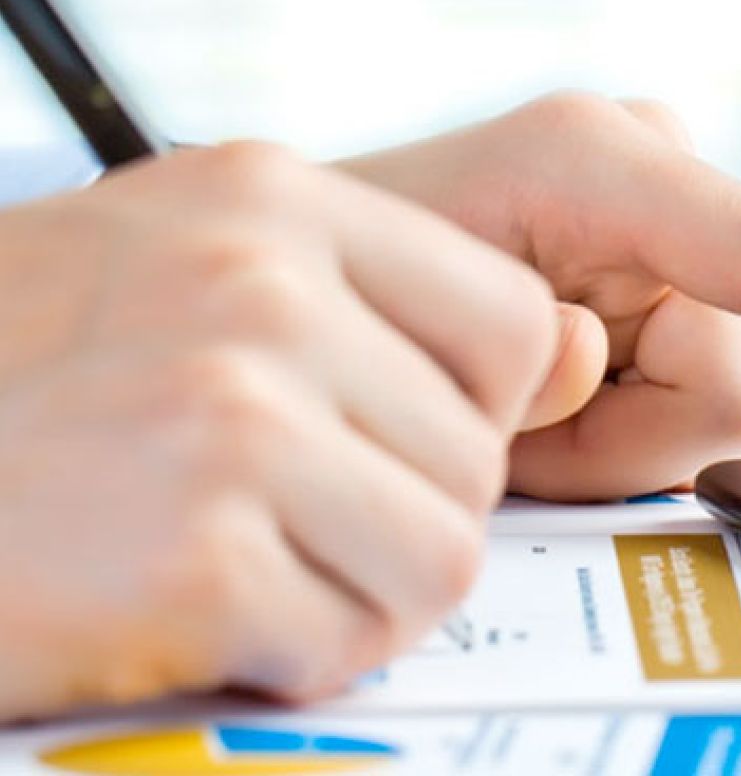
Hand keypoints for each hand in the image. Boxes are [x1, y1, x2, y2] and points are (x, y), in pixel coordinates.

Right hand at [0, 143, 557, 719]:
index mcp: (276, 205)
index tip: (401, 435)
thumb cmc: (38, 381)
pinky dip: (293, 647)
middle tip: (293, 516)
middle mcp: (258, 287)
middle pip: (476, 451)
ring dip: (361, 589)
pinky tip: (202, 609)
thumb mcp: (207, 279)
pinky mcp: (196, 549)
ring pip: (442, 551)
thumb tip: (574, 351)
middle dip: (406, 511)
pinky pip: (349, 635)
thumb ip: (397, 314)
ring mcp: (228, 414)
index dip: (480, 403)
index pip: (511, 316)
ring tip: (251, 562)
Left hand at [341, 92, 740, 498]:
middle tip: (522, 435)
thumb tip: (604, 358)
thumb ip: (536, 368)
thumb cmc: (354, 288)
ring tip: (515, 417)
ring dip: (610, 439)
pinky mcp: (649, 279)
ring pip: (714, 405)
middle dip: (627, 440)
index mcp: (592, 162)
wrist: (317, 271)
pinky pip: (684, 396)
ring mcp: (653, 229)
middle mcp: (645, 177)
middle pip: (736, 377)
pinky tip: (540, 403)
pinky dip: (609, 430)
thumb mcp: (433, 341)